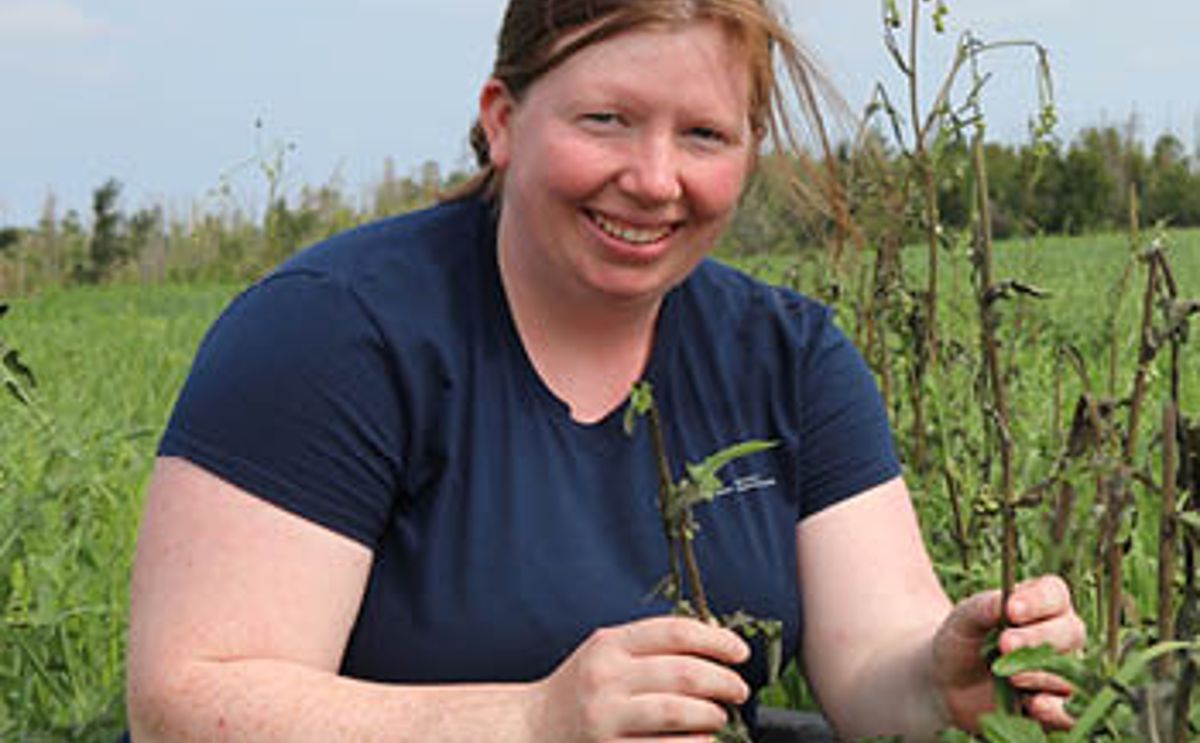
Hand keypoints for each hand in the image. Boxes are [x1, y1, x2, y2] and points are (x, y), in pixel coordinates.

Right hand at [526, 615, 750, 741]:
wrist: (532, 728)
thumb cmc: (580, 689)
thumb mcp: (605, 654)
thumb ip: (649, 646)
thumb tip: (714, 642)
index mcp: (609, 645)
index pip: (675, 632)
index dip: (717, 640)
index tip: (740, 653)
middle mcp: (606, 679)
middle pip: (685, 674)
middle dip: (724, 682)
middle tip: (738, 689)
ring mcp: (606, 719)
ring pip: (680, 713)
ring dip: (712, 715)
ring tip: (719, 716)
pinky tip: (702, 741)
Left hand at [932, 575, 1086, 731]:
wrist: (948, 680)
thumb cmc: (961, 638)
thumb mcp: (965, 618)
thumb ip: (985, 608)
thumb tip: (1006, 603)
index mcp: (1042, 604)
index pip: (1055, 594)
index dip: (1039, 601)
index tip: (1012, 610)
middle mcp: (1060, 636)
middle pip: (1070, 632)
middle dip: (1038, 638)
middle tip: (1005, 644)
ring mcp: (1061, 672)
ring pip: (1070, 672)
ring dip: (1042, 674)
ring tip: (1012, 677)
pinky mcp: (1054, 706)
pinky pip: (1067, 711)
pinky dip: (1056, 710)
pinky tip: (1037, 705)